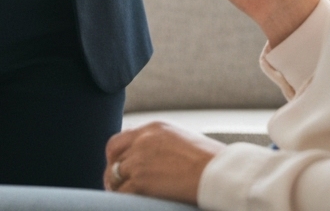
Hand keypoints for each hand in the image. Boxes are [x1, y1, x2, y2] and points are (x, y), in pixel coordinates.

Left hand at [104, 121, 223, 202]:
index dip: (118, 155)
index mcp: (154, 128)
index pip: (122, 138)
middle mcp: (143, 140)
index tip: (121, 167)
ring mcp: (140, 160)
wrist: (217, 173)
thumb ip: (162, 145)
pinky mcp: (141, 180)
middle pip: (113, 154)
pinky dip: (122, 198)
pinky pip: (121, 192)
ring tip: (123, 196)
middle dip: (112, 169)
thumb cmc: (209, 161)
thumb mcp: (182, 140)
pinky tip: (130, 202)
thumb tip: (154, 160)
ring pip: (114, 174)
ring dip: (117, 186)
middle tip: (116, 184)